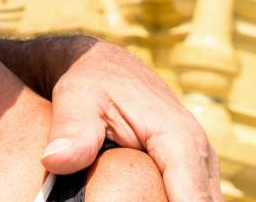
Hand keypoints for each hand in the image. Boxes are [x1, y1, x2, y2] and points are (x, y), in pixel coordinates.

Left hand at [42, 37, 220, 200]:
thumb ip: (71, 131)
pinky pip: (192, 199)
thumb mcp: (76, 99)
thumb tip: (54, 161)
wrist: (105, 66)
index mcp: (178, 139)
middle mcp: (201, 154)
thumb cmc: (91, 81)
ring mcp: (201, 165)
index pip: (192, 199)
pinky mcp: (193, 173)